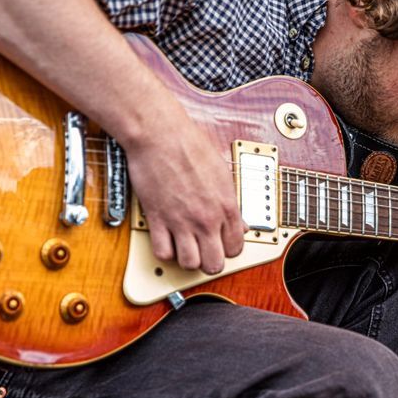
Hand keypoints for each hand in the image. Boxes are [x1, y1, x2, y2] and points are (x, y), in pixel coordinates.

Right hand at [124, 108, 245, 274]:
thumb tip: (239, 222)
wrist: (160, 134)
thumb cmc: (190, 145)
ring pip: (189, 264)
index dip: (228, 250)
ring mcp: (181, 220)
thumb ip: (231, 201)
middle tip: (203, 252)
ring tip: (184, 247)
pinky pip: (163, 252)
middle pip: (213, 263)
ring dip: (186, 259)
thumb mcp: (222, 172)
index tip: (221, 245)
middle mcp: (206, 218)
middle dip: (209, 262)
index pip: (236, 247)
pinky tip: (166, 240)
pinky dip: (164, 251)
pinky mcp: (157, 218)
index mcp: (226, 205)